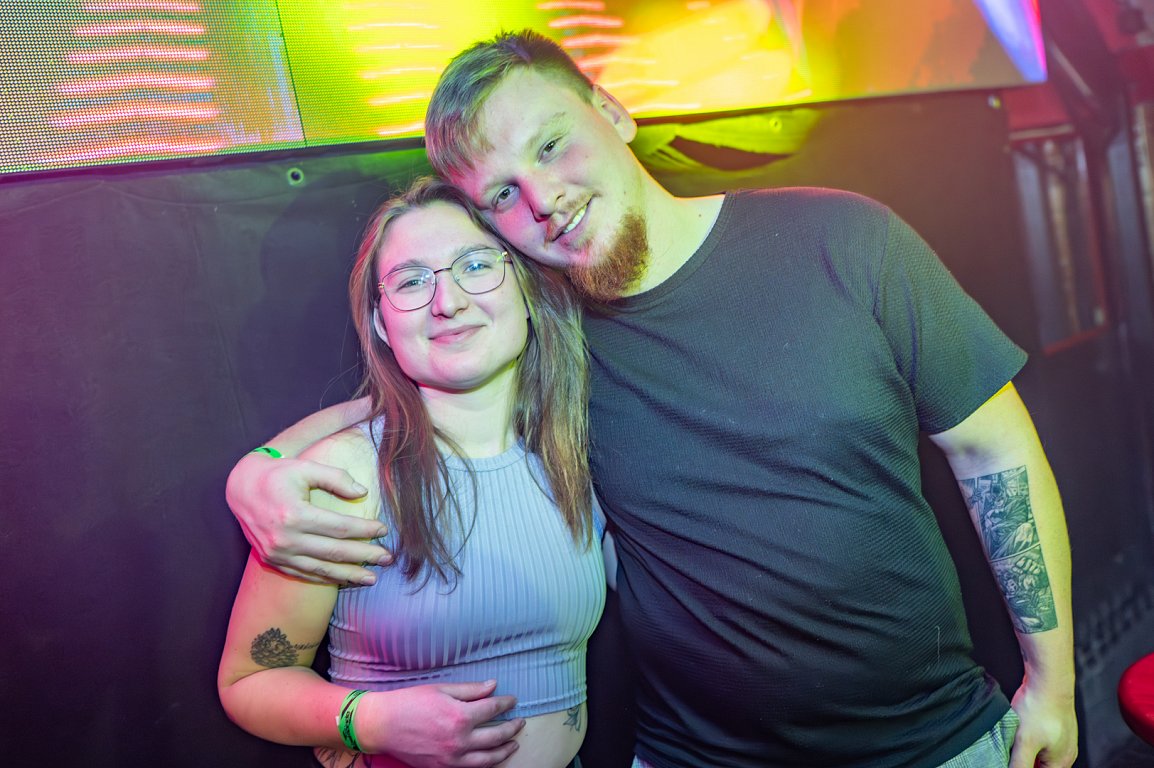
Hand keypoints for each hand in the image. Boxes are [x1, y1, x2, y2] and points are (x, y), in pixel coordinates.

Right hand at [225, 452, 390, 584]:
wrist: (241, 489)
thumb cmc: (278, 475)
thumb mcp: (306, 468)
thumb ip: (336, 478)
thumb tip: (363, 493)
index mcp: (294, 514)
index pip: (340, 528)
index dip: (365, 530)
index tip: (383, 530)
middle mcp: (285, 538)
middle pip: (335, 552)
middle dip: (364, 556)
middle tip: (388, 558)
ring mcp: (277, 553)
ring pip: (321, 569)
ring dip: (349, 575)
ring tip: (372, 578)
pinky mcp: (272, 561)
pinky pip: (304, 574)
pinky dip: (326, 578)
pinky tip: (344, 579)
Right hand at [358, 681, 522, 767]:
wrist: (383, 725)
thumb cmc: (410, 702)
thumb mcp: (441, 689)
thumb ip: (470, 690)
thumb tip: (493, 685)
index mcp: (460, 716)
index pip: (492, 708)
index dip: (506, 703)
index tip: (513, 700)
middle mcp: (459, 740)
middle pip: (496, 735)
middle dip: (511, 728)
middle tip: (520, 722)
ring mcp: (452, 757)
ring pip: (488, 759)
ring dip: (504, 751)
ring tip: (514, 744)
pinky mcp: (443, 767)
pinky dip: (486, 763)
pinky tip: (492, 757)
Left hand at [1008, 678, 1077, 767]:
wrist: (1048, 678)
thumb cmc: (1040, 709)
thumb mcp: (1026, 742)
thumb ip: (1020, 764)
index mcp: (1061, 763)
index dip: (1021, 767)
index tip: (1011, 759)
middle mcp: (1065, 753)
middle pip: (1039, 765)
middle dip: (1023, 758)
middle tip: (1010, 746)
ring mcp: (1061, 737)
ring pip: (1038, 751)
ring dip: (1023, 747)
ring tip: (1014, 735)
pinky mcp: (1053, 724)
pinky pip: (1039, 736)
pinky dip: (1026, 734)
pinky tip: (1018, 725)